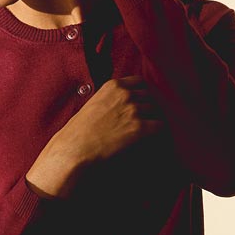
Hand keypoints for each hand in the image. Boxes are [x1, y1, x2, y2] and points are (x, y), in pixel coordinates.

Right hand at [25, 77, 162, 198]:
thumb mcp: (92, 107)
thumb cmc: (77, 135)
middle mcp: (125, 94)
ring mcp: (134, 110)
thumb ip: (109, 103)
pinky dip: (161, 136)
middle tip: (150, 125)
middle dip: (150, 111)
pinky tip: (156, 144)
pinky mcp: (140, 128)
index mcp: (112, 86)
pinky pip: (161, 128)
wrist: (73, 151)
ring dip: (156, 124)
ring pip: (157, 113)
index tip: (143, 107)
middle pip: (150, 98)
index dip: (143, 96)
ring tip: (153, 137)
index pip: (139, 82)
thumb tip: (123, 111)